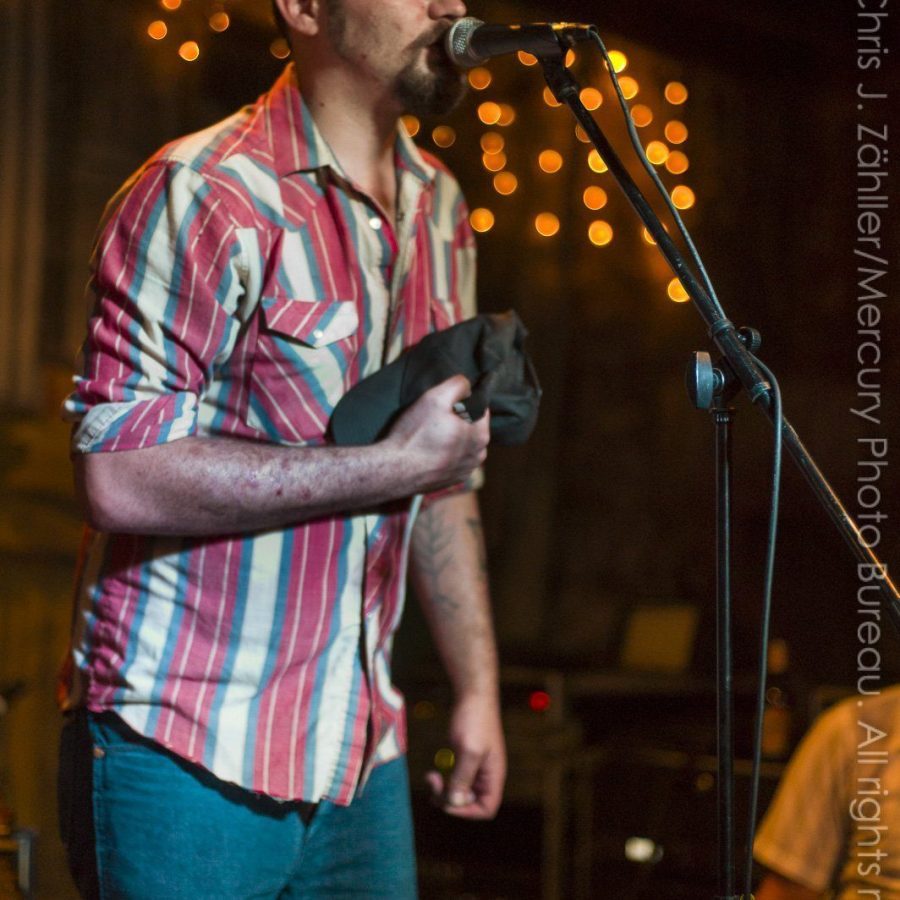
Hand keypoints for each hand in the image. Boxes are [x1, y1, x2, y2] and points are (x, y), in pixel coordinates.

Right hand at [384, 375, 489, 493]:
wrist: (393, 471)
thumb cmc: (414, 434)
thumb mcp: (435, 398)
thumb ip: (457, 385)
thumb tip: (468, 385)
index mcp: (480, 436)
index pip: (480, 408)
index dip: (462, 401)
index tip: (443, 404)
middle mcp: (478, 456)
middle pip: (472, 427)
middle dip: (457, 420)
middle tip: (433, 420)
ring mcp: (466, 471)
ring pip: (463, 444)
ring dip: (452, 438)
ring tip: (429, 436)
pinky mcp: (453, 481)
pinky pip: (454, 460)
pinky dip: (445, 454)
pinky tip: (428, 451)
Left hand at [425, 693, 505, 819]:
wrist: (472, 693)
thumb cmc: (475, 719)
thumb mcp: (468, 750)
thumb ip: (463, 778)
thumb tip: (455, 803)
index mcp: (493, 775)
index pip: (487, 808)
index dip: (467, 811)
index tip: (448, 800)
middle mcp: (486, 774)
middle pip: (470, 802)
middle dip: (450, 799)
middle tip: (434, 783)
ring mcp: (475, 766)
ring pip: (459, 792)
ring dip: (443, 791)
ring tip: (431, 777)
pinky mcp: (464, 758)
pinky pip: (454, 779)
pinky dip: (443, 780)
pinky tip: (433, 772)